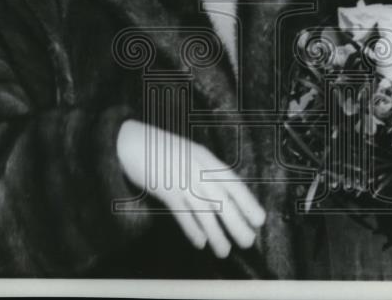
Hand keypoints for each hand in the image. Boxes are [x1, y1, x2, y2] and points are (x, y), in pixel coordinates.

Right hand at [116, 119, 265, 258]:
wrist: (131, 140)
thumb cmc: (162, 149)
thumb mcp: (189, 153)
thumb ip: (204, 170)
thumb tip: (222, 194)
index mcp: (205, 158)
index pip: (232, 181)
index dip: (248, 201)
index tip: (260, 219)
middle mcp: (196, 167)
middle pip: (222, 198)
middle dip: (237, 221)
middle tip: (248, 241)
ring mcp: (180, 178)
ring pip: (204, 209)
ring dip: (216, 232)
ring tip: (224, 251)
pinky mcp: (164, 189)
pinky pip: (181, 212)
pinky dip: (191, 228)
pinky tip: (200, 243)